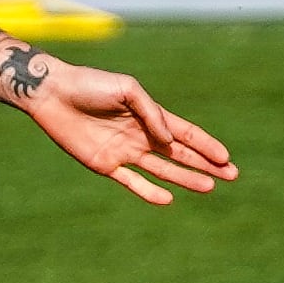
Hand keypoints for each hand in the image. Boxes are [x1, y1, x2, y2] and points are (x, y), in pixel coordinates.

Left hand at [23, 64, 239, 204]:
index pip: (185, 133)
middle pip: (180, 154)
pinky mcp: (105, 164)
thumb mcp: (127, 89)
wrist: (52, 94)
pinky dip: (150, 191)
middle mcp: (140, 135)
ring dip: (186, 178)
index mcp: (148, 114)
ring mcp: (124, 152)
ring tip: (209, 188)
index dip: (206, 145)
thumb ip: (151, 113)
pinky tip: (168, 198)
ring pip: (163, 170)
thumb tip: (169, 140)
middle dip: (206, 164)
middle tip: (231, 176)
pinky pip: (132, 182)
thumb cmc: (89, 84)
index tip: (226, 158)